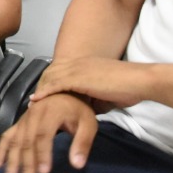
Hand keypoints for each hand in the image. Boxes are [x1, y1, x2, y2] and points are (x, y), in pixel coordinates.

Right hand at [0, 92, 96, 172]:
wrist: (65, 93)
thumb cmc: (78, 110)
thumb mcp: (88, 124)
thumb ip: (82, 143)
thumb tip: (77, 165)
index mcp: (50, 112)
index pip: (44, 135)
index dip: (43, 154)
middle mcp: (33, 114)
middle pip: (27, 141)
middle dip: (25, 164)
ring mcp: (24, 119)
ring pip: (15, 141)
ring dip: (11, 161)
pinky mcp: (19, 123)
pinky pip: (7, 136)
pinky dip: (1, 150)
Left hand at [32, 56, 151, 111]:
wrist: (140, 81)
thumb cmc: (128, 88)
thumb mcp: (107, 94)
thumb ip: (95, 99)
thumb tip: (89, 110)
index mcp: (85, 63)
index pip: (60, 69)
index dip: (50, 81)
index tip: (42, 93)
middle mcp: (78, 63)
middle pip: (51, 71)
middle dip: (42, 85)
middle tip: (34, 99)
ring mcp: (77, 69)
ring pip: (51, 77)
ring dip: (40, 89)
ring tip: (32, 102)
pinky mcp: (78, 78)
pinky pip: (56, 84)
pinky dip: (45, 92)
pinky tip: (36, 100)